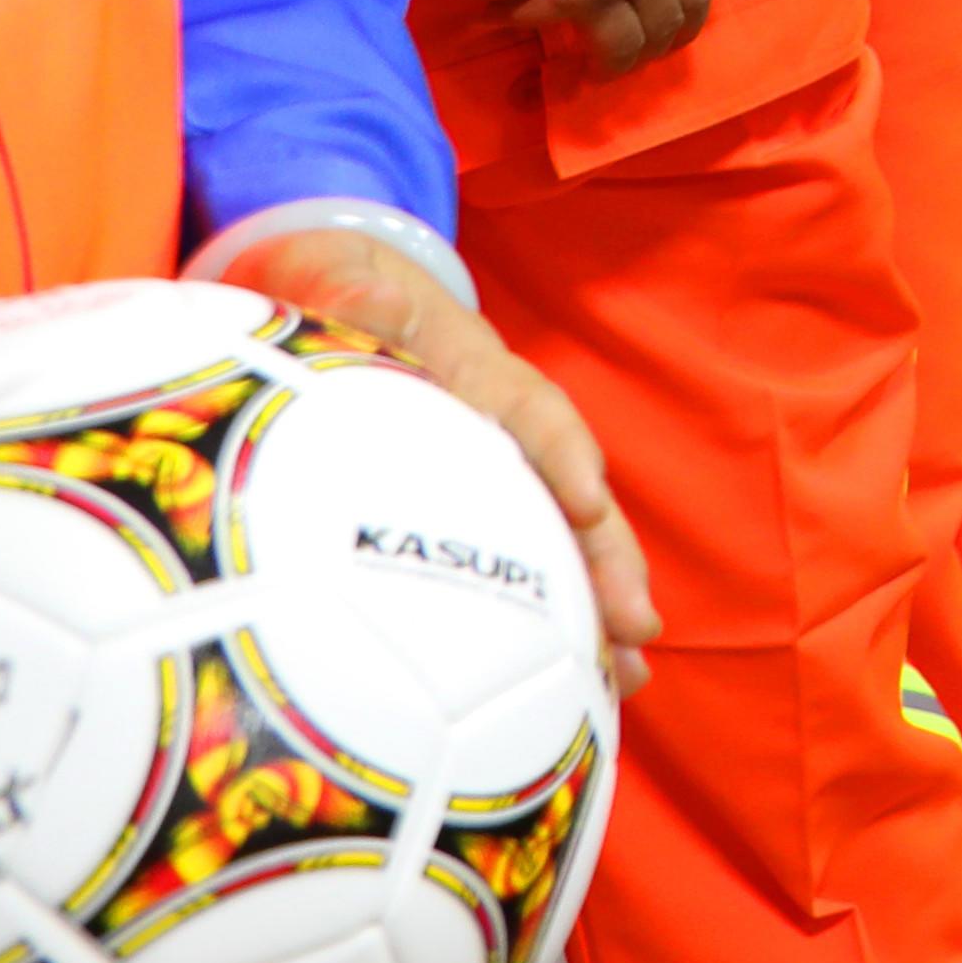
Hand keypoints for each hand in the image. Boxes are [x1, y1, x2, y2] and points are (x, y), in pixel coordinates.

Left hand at [209, 230, 660, 679]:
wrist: (332, 290)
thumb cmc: (328, 287)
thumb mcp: (326, 275)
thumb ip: (343, 285)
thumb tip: (369, 296)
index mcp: (470, 369)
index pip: (529, 409)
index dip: (562, 454)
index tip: (585, 501)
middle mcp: (499, 427)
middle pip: (568, 493)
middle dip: (607, 559)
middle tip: (636, 626)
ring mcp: (492, 473)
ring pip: (557, 540)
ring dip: (596, 605)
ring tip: (625, 679)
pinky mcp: (471, 512)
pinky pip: (517, 566)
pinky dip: (549, 623)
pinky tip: (566, 687)